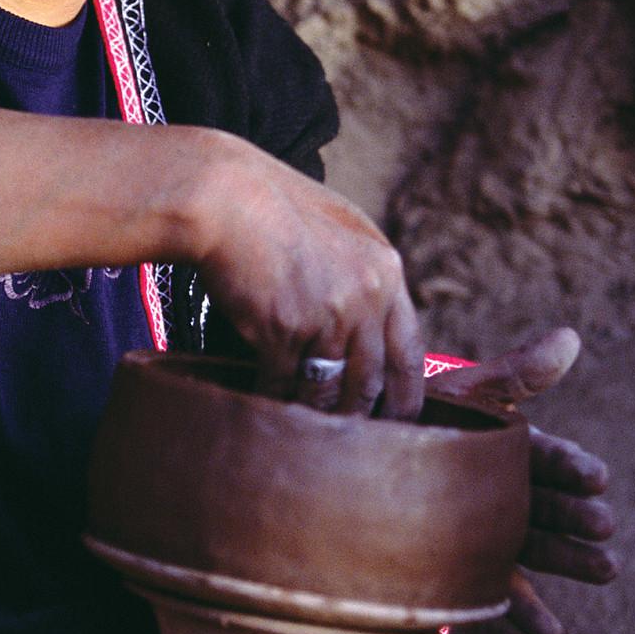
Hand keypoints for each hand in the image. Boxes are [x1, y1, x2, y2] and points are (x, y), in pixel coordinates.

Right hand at [194, 135, 423, 419]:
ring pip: (328, 388)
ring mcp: (326, 316)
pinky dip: (273, 396)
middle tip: (347, 435)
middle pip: (370, 380)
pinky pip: (283, 383)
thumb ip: (364, 273)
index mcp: (386, 271)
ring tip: (304, 423)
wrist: (225, 198)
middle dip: (357, 413)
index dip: (404, 395)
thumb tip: (371, 321)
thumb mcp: (341, 228)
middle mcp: (365, 297)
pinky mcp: (283, 331)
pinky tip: (263, 399)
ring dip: (315, 410)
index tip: (398, 420)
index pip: (408, 352)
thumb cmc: (274, 205)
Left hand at [427, 328, 616, 633]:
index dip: (570, 466)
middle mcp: (496, 491)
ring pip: (530, 545)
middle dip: (575, 515)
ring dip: (568, 559)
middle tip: (603, 525)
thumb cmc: (405, 417)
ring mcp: (478, 531)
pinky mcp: (457, 567)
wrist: (339, 458)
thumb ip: (513, 373)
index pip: (544, 457)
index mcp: (500, 449)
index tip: (597, 476)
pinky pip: (490, 592)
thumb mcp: (459, 394)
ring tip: (604, 569)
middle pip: (543, 503)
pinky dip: (523, 612)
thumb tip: (573, 337)